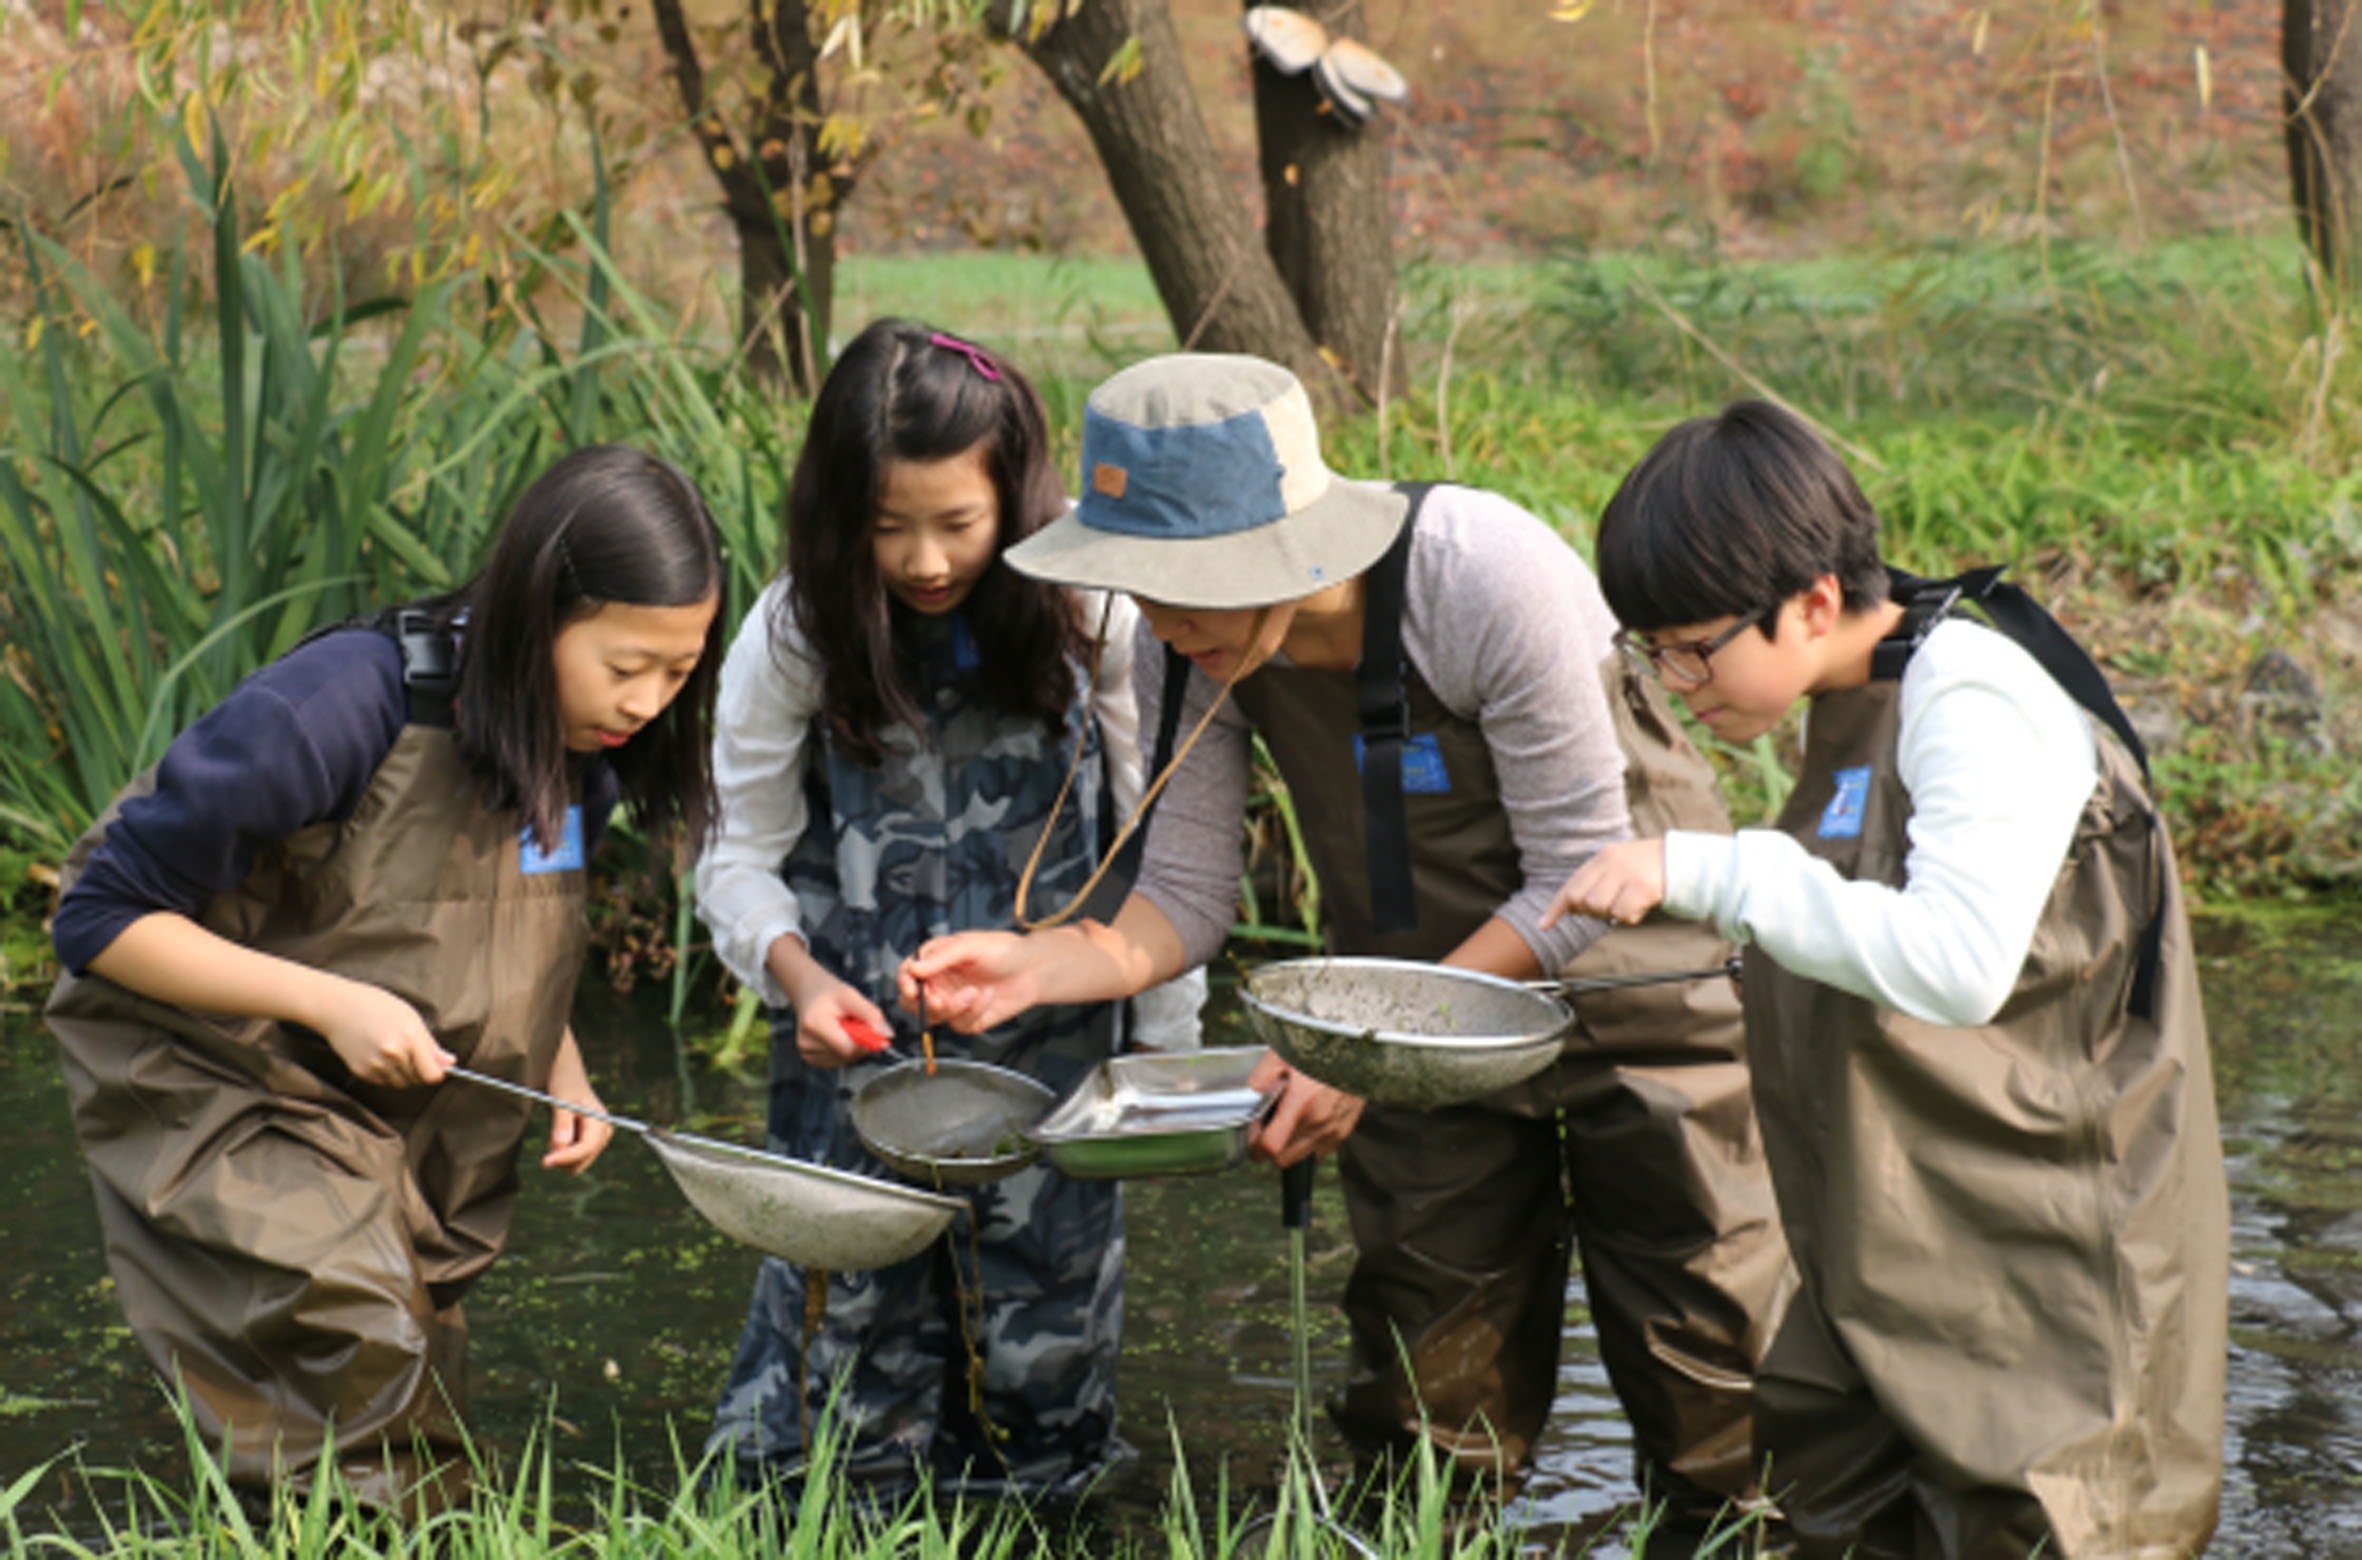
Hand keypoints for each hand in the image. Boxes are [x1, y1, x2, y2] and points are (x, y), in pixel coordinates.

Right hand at [320, 980, 454, 1087]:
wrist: (338, 1007)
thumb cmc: (377, 1006)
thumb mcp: (410, 1017)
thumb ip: (431, 1044)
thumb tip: (450, 1062)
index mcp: (410, 1037)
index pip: (432, 1074)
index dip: (437, 1073)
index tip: (437, 1068)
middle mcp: (393, 1054)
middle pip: (417, 1080)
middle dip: (419, 1070)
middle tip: (411, 1052)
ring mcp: (376, 1065)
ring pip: (400, 1083)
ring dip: (403, 1074)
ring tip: (394, 1052)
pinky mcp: (361, 1071)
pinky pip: (383, 1082)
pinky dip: (386, 1074)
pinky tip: (379, 1055)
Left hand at [540, 1033, 612, 1172]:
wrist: (568, 1077)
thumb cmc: (565, 1084)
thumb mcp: (561, 1100)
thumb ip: (561, 1123)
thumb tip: (561, 1147)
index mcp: (600, 1121)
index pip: (586, 1148)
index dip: (566, 1157)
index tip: (544, 1161)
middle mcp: (603, 1134)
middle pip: (581, 1162)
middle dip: (562, 1157)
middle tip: (547, 1142)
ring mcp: (597, 1140)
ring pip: (576, 1164)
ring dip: (561, 1155)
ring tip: (555, 1132)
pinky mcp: (589, 1144)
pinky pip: (573, 1160)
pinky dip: (562, 1153)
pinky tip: (560, 1135)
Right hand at [789, 981, 895, 1069]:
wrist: (809, 993)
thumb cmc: (828, 993)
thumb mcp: (851, 996)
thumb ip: (871, 1015)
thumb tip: (887, 1035)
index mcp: (814, 1024)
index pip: (848, 1048)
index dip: (865, 1041)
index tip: (872, 1029)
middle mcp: (806, 1042)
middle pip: (847, 1056)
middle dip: (859, 1042)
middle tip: (855, 1023)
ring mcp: (807, 1053)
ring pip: (844, 1060)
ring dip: (852, 1046)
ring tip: (844, 1027)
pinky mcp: (810, 1059)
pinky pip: (838, 1061)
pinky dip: (845, 1051)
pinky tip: (839, 1036)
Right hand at [901, 931, 1051, 1034]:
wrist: (1033, 969)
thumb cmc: (1002, 951)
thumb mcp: (970, 946)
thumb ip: (941, 957)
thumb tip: (913, 968)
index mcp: (934, 961)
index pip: (907, 974)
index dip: (904, 983)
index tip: (914, 989)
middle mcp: (939, 983)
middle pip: (910, 1002)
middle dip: (922, 1005)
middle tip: (939, 1002)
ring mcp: (951, 1002)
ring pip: (934, 1017)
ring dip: (953, 1008)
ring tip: (973, 992)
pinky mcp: (967, 1018)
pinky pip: (959, 1024)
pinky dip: (974, 1012)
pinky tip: (988, 996)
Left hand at [1247, 1049, 1365, 1166]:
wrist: (1354, 1046)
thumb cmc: (1319, 1046)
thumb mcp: (1281, 1054)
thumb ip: (1260, 1079)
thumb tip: (1249, 1099)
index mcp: (1301, 1101)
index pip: (1270, 1146)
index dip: (1254, 1147)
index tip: (1252, 1138)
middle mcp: (1320, 1120)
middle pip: (1284, 1159)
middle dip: (1272, 1147)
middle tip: (1270, 1126)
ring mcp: (1334, 1128)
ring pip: (1302, 1157)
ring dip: (1292, 1146)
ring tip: (1291, 1119)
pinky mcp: (1345, 1130)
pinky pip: (1320, 1150)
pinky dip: (1310, 1141)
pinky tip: (1308, 1119)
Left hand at [1541, 839, 1667, 930]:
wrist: (1684, 861)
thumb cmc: (1649, 869)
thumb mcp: (1619, 867)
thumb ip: (1596, 882)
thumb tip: (1572, 909)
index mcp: (1602, 857)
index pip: (1571, 885)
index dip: (1556, 908)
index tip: (1543, 925)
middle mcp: (1611, 862)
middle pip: (1581, 900)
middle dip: (1590, 912)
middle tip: (1612, 906)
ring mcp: (1627, 873)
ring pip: (1598, 907)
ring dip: (1612, 914)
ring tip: (1629, 903)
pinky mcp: (1642, 887)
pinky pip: (1622, 915)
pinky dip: (1630, 917)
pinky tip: (1642, 906)